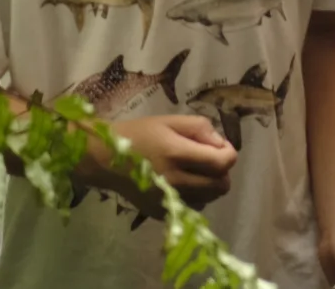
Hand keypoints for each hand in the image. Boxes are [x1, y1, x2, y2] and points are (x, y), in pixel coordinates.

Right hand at [108, 114, 237, 211]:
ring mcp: (169, 201)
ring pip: (210, 199)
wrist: (106, 160)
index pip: (222, 163)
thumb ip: (199, 128)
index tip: (219, 146)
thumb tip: (221, 144)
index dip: (229, 153)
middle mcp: (176, 182)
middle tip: (208, 159)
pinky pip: (192, 208)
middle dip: (222, 172)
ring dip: (209, 185)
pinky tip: (181, 183)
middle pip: (221, 186)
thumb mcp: (169, 121)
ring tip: (194, 171)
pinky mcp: (162, 213)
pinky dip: (194, 197)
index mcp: (177, 154)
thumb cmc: (139, 134)